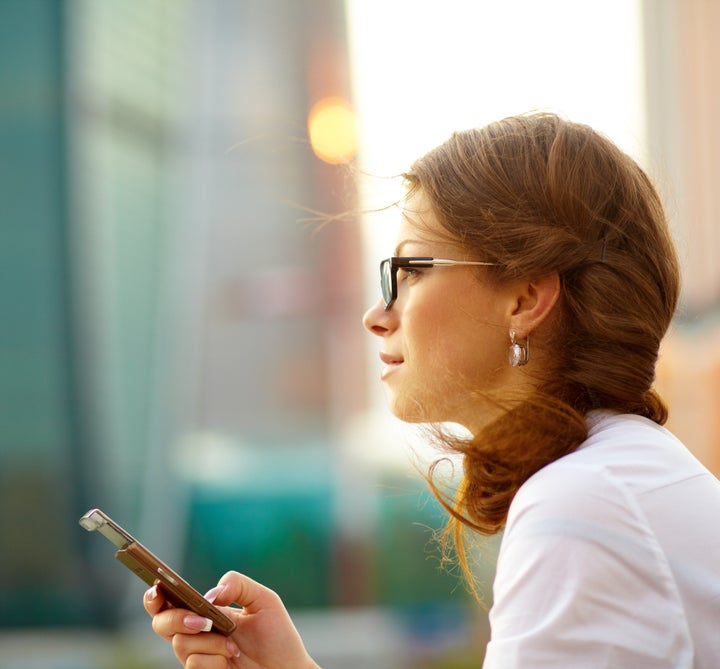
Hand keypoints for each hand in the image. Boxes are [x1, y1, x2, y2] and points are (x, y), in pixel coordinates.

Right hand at [144, 570, 319, 668]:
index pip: (172, 601)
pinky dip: (214, 659)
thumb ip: (237, 584)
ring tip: (234, 646)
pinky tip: (231, 660)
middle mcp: (198, 633)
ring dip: (210, 642)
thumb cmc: (277, 635)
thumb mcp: (263, 599)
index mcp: (208, 611)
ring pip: (180, 643)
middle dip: (178, 618)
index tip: (157, 589)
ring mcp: (199, 654)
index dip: (155, 595)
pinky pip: (193, 663)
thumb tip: (211, 594)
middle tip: (203, 622)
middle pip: (162, 622)